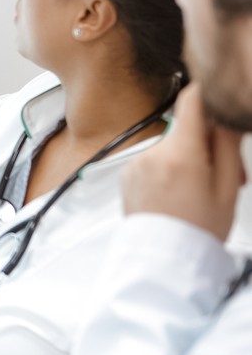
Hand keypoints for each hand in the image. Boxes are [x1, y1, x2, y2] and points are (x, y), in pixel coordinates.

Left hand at [122, 83, 244, 240]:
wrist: (161, 261)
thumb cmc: (199, 230)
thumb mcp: (226, 189)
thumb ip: (227, 146)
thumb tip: (225, 114)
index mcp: (180, 154)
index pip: (191, 101)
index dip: (206, 93)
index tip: (218, 97)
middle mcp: (153, 152)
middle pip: (184, 126)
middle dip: (206, 140)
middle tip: (226, 170)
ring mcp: (136, 161)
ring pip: (170, 144)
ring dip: (187, 155)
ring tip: (201, 189)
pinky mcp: (127, 171)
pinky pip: (154, 158)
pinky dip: (168, 167)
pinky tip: (178, 193)